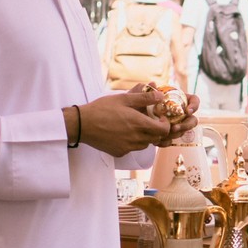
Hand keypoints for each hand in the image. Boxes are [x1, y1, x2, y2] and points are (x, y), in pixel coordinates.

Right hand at [74, 86, 195, 157]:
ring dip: (145, 136)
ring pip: (145, 144)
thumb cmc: (102, 109)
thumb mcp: (124, 99)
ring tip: (134, 125)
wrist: (82, 124)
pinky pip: (132, 149)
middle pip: (156, 138)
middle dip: (156, 130)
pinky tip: (122, 133)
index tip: (159, 117)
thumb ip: (144, 97)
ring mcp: (128, 147)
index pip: (164, 130)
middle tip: (147, 120)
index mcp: (139, 124)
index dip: (165, 124)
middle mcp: (136, 138)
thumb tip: (160, 95)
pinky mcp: (120, 152)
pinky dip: (132, 142)